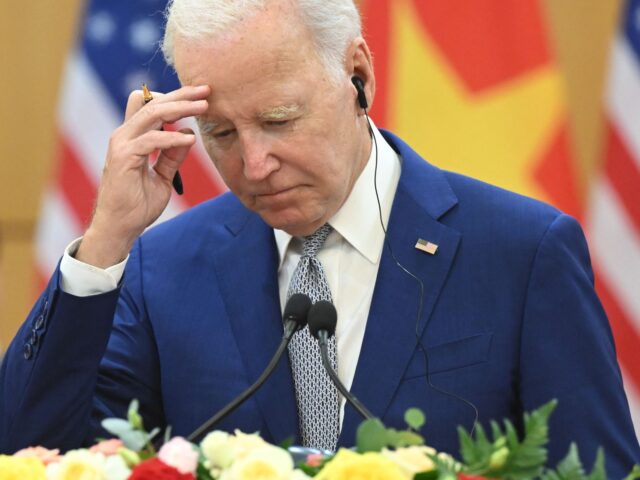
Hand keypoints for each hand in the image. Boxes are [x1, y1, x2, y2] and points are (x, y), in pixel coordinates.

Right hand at [76, 85, 209, 267]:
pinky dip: (172, 138)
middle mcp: (125, 135)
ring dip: (181, 109)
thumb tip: (188, 134)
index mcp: (132, 137)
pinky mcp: (123, 157)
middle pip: (153, 102)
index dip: (175, 98)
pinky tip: (190, 140)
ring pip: (152, 114)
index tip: (201, 96)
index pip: (151, 105)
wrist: (121, 226)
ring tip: (203, 108)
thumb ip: (172, 156)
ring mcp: (122, 144)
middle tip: (206, 90)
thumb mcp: (163, 176)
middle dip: (182, 95)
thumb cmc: (138, 203)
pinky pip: (152, 140)